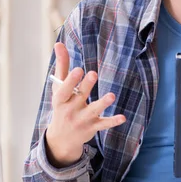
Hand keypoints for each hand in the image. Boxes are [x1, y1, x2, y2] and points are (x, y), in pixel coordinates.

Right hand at [45, 42, 125, 167]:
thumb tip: (59, 43)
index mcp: (60, 99)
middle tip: (93, 73)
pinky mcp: (92, 127)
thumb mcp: (58, 88)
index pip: (64, 90)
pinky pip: (103, 124)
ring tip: (111, 95)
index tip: (78, 68)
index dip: (70, 80)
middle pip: (79, 96)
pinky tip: (122, 117)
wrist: (62, 138)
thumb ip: (62, 65)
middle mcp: (70, 110)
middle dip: (86, 85)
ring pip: (93, 110)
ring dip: (102, 103)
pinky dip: (112, 121)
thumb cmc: (62, 106)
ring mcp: (82, 119)